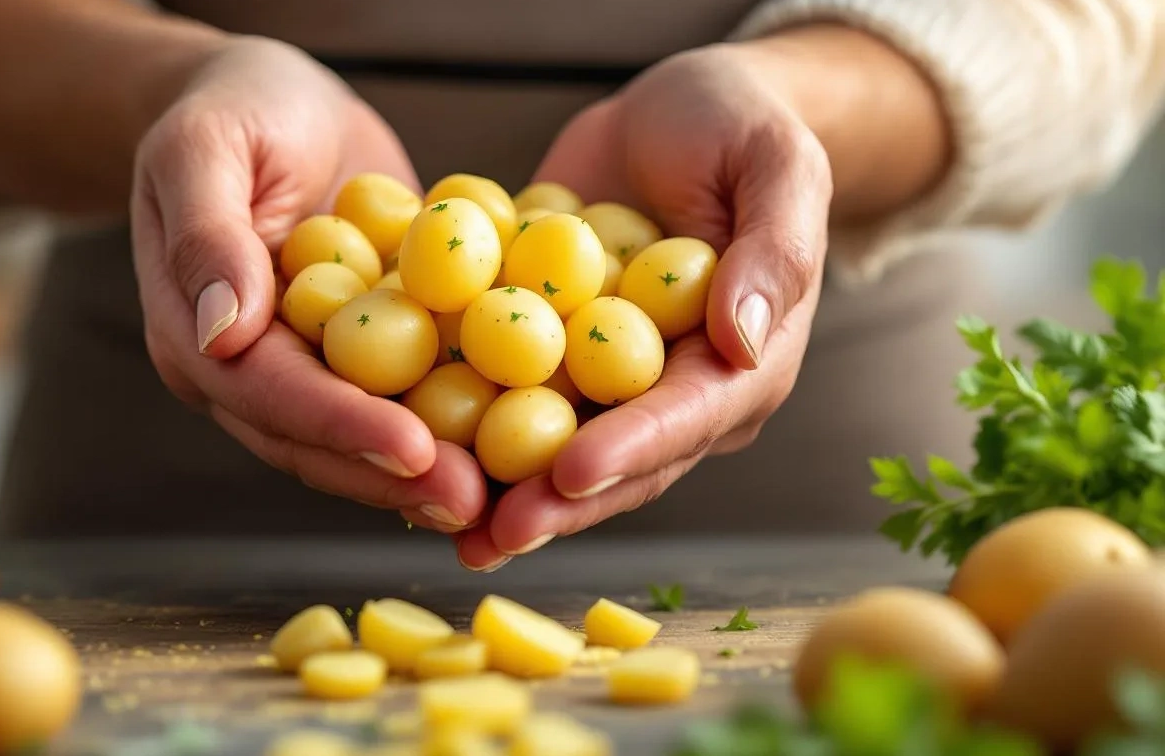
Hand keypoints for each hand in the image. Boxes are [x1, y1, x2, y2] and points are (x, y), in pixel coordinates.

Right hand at [131, 38, 484, 531]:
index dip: (342, 427)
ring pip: (364, 438)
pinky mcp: (366, 349)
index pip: (271, 394)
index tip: (414, 451)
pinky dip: (457, 424)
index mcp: (195, 334)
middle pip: (319, 441)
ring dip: (431, 473)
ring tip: (505, 497)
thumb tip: (221, 331)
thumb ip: (207, 235)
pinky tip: (515, 449)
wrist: (273, 100)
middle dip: (395, 477)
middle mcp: (251, 370)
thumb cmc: (233, 109)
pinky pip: (408, 395)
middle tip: (475, 502)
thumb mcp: (205, 149)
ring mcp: (309, 366)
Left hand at [457, 43, 833, 568]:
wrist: (674, 114)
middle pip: (617, 460)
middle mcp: (675, 388)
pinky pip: (509, 392)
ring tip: (447, 527)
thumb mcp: (776, 166)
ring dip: (503, 491)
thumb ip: (773, 249)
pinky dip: (465, 424)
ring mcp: (608, 377)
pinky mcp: (553, 351)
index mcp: (741, 362)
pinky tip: (409, 449)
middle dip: (556, 502)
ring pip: (556, 444)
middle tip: (492, 534)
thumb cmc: (741, 127)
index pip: (686, 417)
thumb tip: (744, 339)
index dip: (630, 449)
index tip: (570, 471)